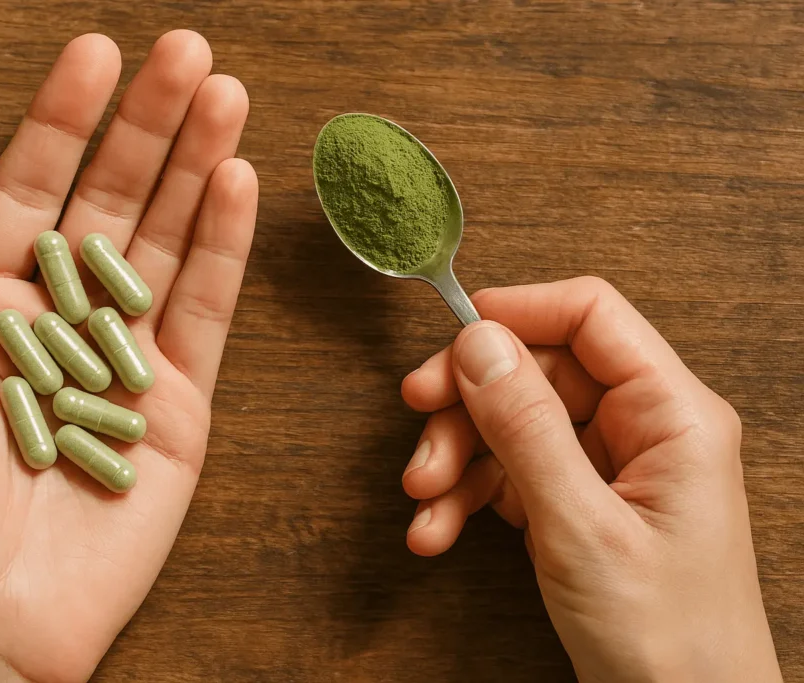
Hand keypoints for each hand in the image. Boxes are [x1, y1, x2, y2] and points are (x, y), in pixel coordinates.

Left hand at [0, 31, 256, 682]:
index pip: (31, 186)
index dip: (63, 118)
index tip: (96, 52)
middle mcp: (61, 317)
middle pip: (114, 200)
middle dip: (150, 125)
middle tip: (189, 55)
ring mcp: (127, 356)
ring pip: (169, 241)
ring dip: (198, 168)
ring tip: (226, 97)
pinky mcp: (181, 402)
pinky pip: (206, 311)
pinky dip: (223, 248)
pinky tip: (236, 185)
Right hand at [400, 278, 782, 681]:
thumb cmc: (669, 639)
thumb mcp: (583, 528)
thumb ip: (527, 430)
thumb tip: (479, 346)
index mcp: (671, 415)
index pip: (591, 317)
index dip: (518, 312)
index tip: (453, 337)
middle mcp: (642, 429)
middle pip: (537, 371)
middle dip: (469, 403)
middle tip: (419, 421)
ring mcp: (607, 467)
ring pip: (513, 423)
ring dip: (457, 457)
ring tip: (423, 500)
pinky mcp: (578, 503)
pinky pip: (510, 473)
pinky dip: (467, 496)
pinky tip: (438, 529)